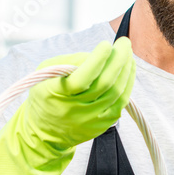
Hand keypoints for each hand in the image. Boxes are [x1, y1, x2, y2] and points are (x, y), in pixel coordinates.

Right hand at [0, 37, 135, 174]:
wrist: (46, 131)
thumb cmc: (47, 94)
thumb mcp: (47, 73)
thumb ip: (71, 62)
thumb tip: (100, 54)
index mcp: (56, 94)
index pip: (82, 78)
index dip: (97, 59)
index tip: (106, 44)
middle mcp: (75, 110)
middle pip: (105, 84)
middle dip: (118, 60)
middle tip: (124, 43)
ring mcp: (91, 119)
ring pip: (117, 92)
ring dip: (126, 70)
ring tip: (127, 54)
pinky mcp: (102, 124)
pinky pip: (121, 102)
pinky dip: (128, 83)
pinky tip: (128, 70)